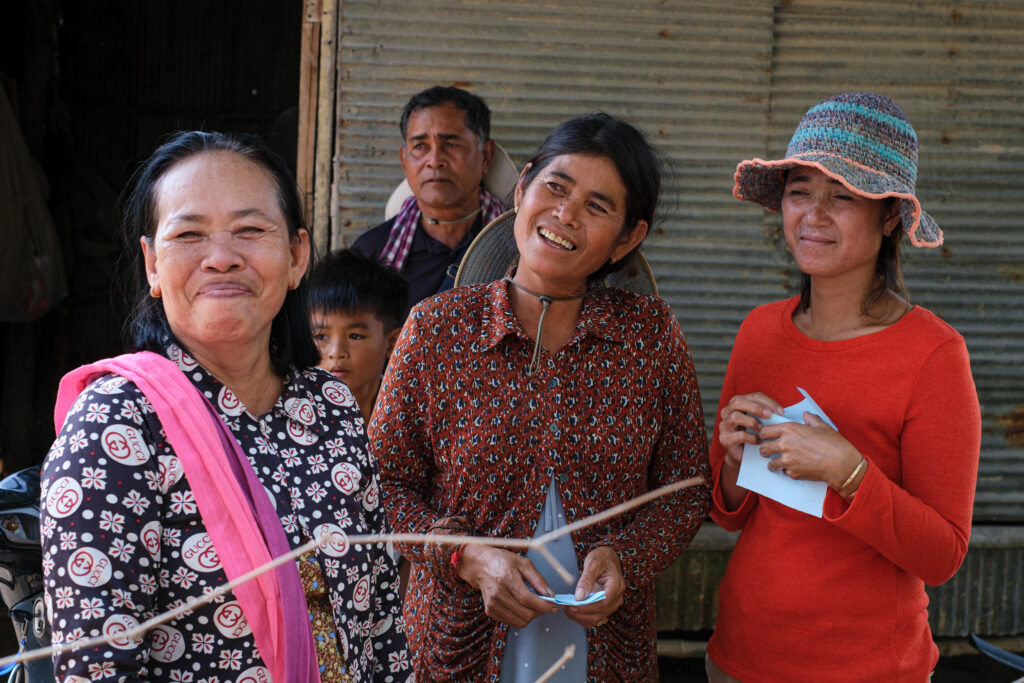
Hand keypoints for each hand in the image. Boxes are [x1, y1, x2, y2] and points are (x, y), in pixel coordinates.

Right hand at [457, 545, 557, 627]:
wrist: (480, 565)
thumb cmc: (502, 561)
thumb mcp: (523, 563)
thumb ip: (538, 579)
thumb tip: (550, 594)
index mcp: (506, 579)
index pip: (528, 599)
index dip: (544, 605)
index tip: (554, 606)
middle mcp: (497, 594)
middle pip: (525, 613)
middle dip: (540, 612)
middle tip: (545, 604)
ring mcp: (492, 604)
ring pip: (520, 621)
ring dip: (531, 616)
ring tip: (533, 605)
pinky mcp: (490, 611)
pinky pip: (512, 622)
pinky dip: (521, 617)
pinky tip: (522, 606)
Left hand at [564, 546, 623, 628]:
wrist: (607, 559)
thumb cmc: (602, 559)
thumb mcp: (593, 564)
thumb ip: (586, 580)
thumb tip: (579, 597)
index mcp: (616, 586)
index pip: (604, 602)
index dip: (588, 607)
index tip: (574, 606)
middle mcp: (616, 598)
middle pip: (599, 613)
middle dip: (581, 613)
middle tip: (565, 606)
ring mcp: (611, 604)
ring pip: (596, 618)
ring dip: (580, 616)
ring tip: (566, 608)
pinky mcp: (604, 607)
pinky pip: (593, 616)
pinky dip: (581, 616)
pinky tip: (571, 609)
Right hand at [717, 393, 782, 509]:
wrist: (744, 457)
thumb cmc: (758, 436)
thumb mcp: (766, 423)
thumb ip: (776, 415)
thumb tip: (804, 413)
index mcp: (739, 403)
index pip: (753, 396)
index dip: (768, 402)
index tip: (782, 411)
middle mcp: (728, 411)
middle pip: (738, 402)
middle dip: (756, 408)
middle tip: (770, 416)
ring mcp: (724, 425)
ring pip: (735, 417)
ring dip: (752, 422)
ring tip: (763, 430)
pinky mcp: (724, 439)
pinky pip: (738, 435)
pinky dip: (750, 438)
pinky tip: (759, 442)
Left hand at [759, 412, 862, 490]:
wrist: (842, 464)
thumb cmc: (834, 444)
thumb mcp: (823, 426)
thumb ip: (811, 419)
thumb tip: (806, 415)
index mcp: (790, 429)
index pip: (765, 431)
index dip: (764, 434)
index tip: (765, 437)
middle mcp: (785, 444)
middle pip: (764, 448)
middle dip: (765, 449)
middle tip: (769, 451)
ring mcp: (787, 460)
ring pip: (770, 463)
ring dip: (773, 463)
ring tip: (778, 463)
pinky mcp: (792, 473)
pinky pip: (784, 472)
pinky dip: (787, 471)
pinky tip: (795, 468)